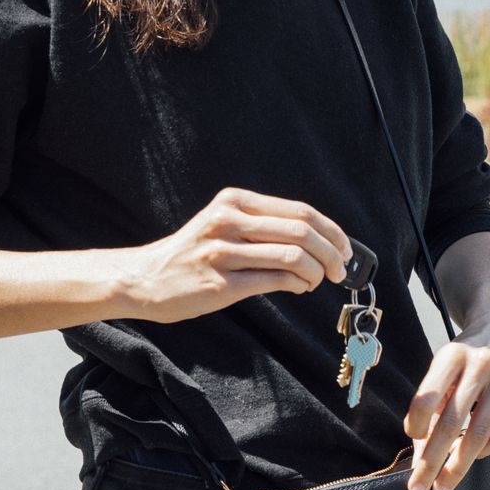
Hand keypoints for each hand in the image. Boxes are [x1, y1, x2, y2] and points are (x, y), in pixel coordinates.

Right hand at [116, 186, 349, 324]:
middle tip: (339, 270)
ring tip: (315, 281)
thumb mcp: (223, 223)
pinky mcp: (221, 284)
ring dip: (316, 272)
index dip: (331, 230)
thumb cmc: (192, 254)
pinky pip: (274, 281)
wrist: (144, 278)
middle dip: (331, 253)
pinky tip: (297, 288)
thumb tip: (317, 240)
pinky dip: (296, 285)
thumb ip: (263, 225)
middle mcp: (228, 221)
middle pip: (301, 231)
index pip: (299, 211)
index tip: (344, 248)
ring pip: (293, 257)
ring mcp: (223, 252)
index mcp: (234, 201)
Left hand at [404, 309, 489, 489]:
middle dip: (431, 460)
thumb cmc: (465, 358)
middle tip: (416, 488)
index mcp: (452, 354)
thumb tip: (419, 455)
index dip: (416, 424)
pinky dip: (486, 452)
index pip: (426, 397)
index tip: (411, 440)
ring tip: (442, 485)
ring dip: (458, 466)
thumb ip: (431, 404)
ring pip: (479, 434)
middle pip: (450, 422)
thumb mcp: (443, 367)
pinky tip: (474, 457)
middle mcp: (480, 364)